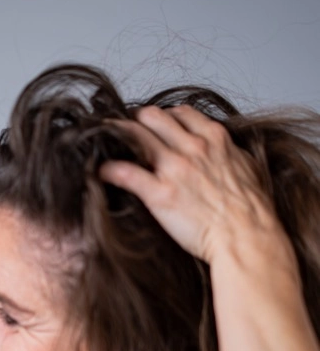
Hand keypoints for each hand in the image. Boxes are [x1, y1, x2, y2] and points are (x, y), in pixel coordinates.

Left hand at [97, 104, 282, 264]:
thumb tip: (223, 150)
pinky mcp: (160, 194)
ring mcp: (175, 169)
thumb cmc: (251, 210)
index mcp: (214, 139)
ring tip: (104, 144)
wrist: (246, 237)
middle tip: (124, 133)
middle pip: (153, 117)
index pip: (180, 113)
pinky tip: (100, 172)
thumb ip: (229, 153)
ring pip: (136, 136)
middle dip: (136, 121)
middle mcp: (193, 147)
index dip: (163, 117)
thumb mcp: (247, 167)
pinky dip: (109, 169)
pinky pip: (125, 172)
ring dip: (117, 137)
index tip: (154, 126)